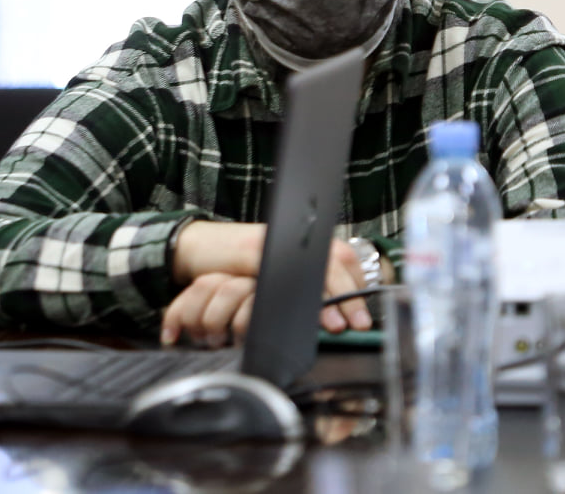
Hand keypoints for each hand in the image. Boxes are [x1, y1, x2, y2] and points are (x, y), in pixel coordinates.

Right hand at [166, 225, 374, 339]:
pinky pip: (280, 270)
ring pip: (314, 266)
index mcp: (306, 243)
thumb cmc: (240, 263)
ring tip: (336, 324)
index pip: (344, 261)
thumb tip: (334, 312)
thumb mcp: (277, 271)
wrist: (200, 245)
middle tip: (360, 324)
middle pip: (335, 262)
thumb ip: (303, 284)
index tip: (364, 315)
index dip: (357, 287)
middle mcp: (296, 240)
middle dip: (350, 296)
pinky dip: (293, 290)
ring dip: (329, 297)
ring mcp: (276, 243)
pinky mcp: (253, 251)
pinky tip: (300, 310)